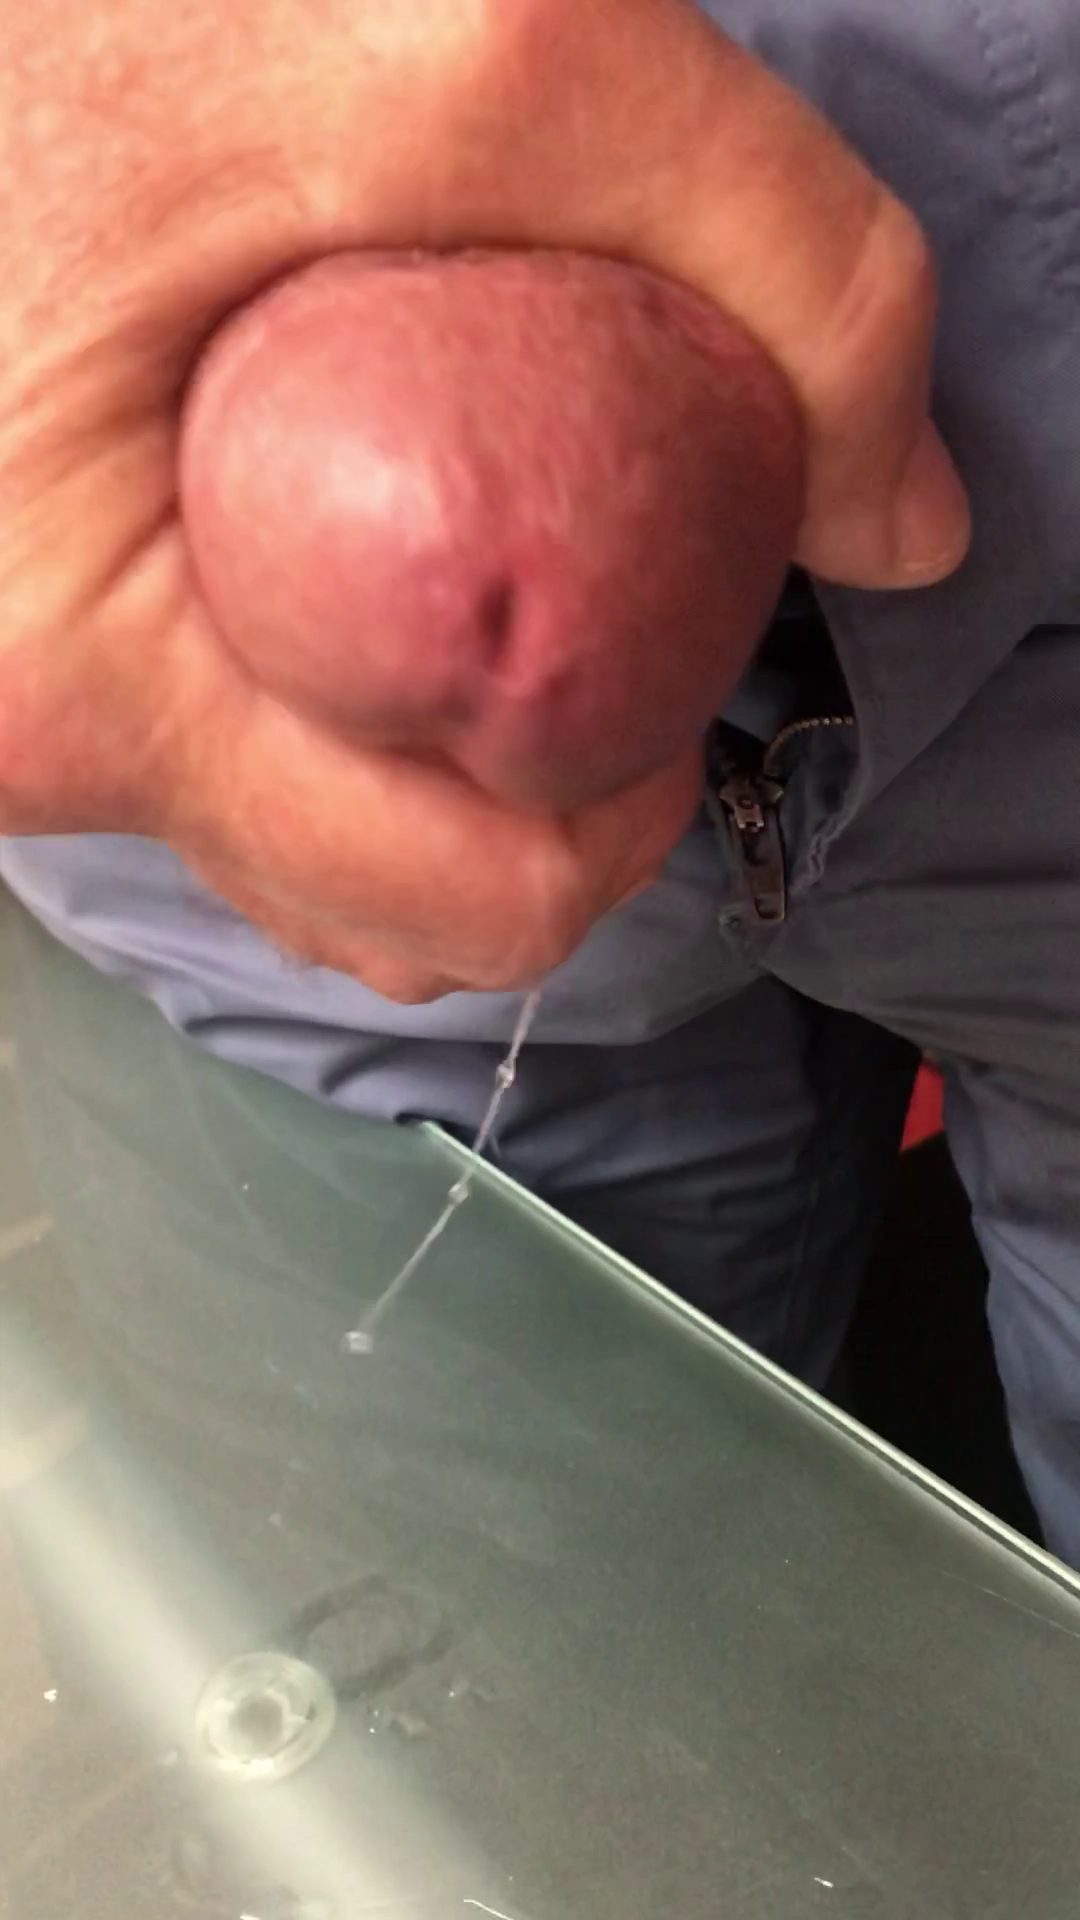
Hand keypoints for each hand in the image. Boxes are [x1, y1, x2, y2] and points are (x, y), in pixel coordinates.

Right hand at [0, 0, 968, 999]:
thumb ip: (776, 251)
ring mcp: (26, 722)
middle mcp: (28, 743)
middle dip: (543, 793)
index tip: (670, 662)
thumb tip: (907, 525)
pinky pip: (244, 787)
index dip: (628, 808)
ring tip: (491, 588)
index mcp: (89, 672)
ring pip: (316, 866)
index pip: (457, 895)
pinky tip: (381, 581)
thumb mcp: (507, 53)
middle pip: (395, 908)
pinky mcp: (45, 674)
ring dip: (448, 765)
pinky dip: (353, 713)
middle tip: (588, 602)